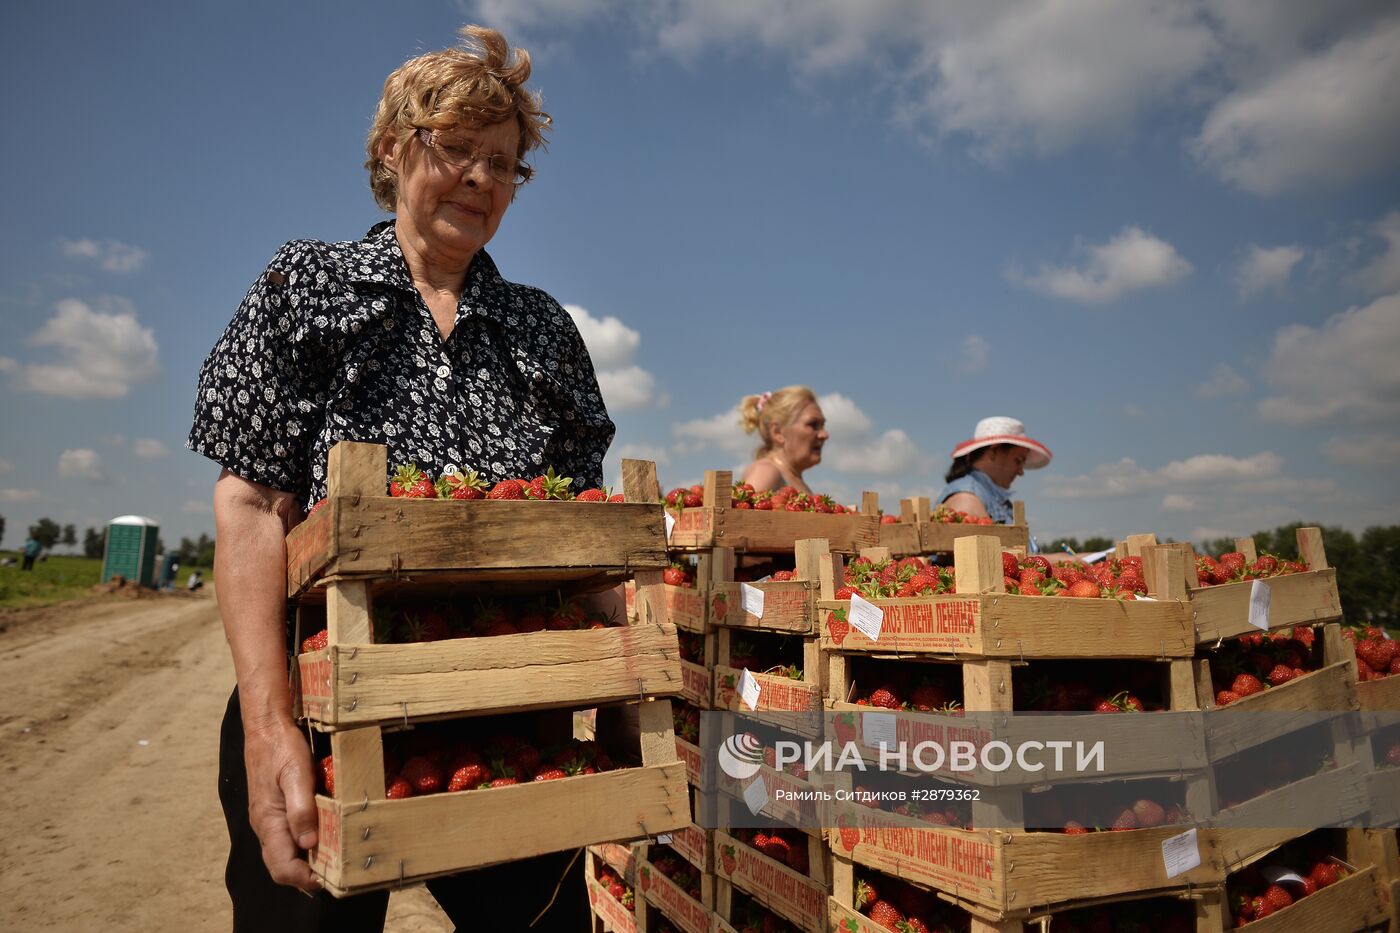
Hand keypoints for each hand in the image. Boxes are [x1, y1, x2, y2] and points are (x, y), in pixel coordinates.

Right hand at [243, 715, 321, 891]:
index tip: (329, 880)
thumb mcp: (296, 775)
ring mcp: (268, 818)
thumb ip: (301, 809)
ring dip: (306, 860)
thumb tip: (309, 844)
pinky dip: (304, 844)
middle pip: (282, 864)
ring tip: (334, 859)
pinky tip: (323, 836)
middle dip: (306, 874)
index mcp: (268, 821)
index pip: (281, 866)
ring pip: (284, 851)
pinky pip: (286, 836)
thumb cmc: (282, 748)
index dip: (303, 879)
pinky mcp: (274, 809)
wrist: (267, 726)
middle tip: (336, 874)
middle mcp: (265, 825)